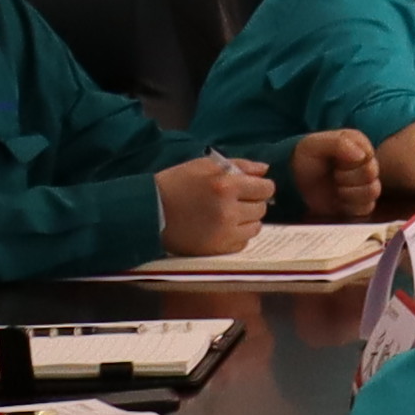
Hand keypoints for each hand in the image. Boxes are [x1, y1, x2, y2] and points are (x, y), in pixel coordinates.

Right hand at [157, 154, 274, 256]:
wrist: (148, 211)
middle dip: (251, 202)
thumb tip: (265, 170)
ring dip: (246, 220)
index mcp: (227, 186)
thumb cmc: (176, 184)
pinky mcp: (216, 249)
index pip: (266, 188)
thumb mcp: (204, 165)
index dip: (259, 186)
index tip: (248, 187)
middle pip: (261, 208)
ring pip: (255, 227)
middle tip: (233, 201)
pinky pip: (242, 243)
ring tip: (226, 215)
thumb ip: (239, 165)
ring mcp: (223, 233)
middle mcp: (229, 211)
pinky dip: (236, 236)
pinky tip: (220, 228)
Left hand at [283, 129, 381, 211]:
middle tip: (333, 175)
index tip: (336, 161)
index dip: (351, 162)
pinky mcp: (361, 204)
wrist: (291, 183)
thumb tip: (361, 156)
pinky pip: (367, 208)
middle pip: (371, 174)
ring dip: (350, 192)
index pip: (368, 155)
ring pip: (372, 191)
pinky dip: (351, 206)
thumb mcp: (314, 144)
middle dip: (348, 177)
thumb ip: (339, 143)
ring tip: (336, 189)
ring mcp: (365, 185)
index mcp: (359, 147)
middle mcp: (366, 165)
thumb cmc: (304, 160)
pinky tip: (339, 201)